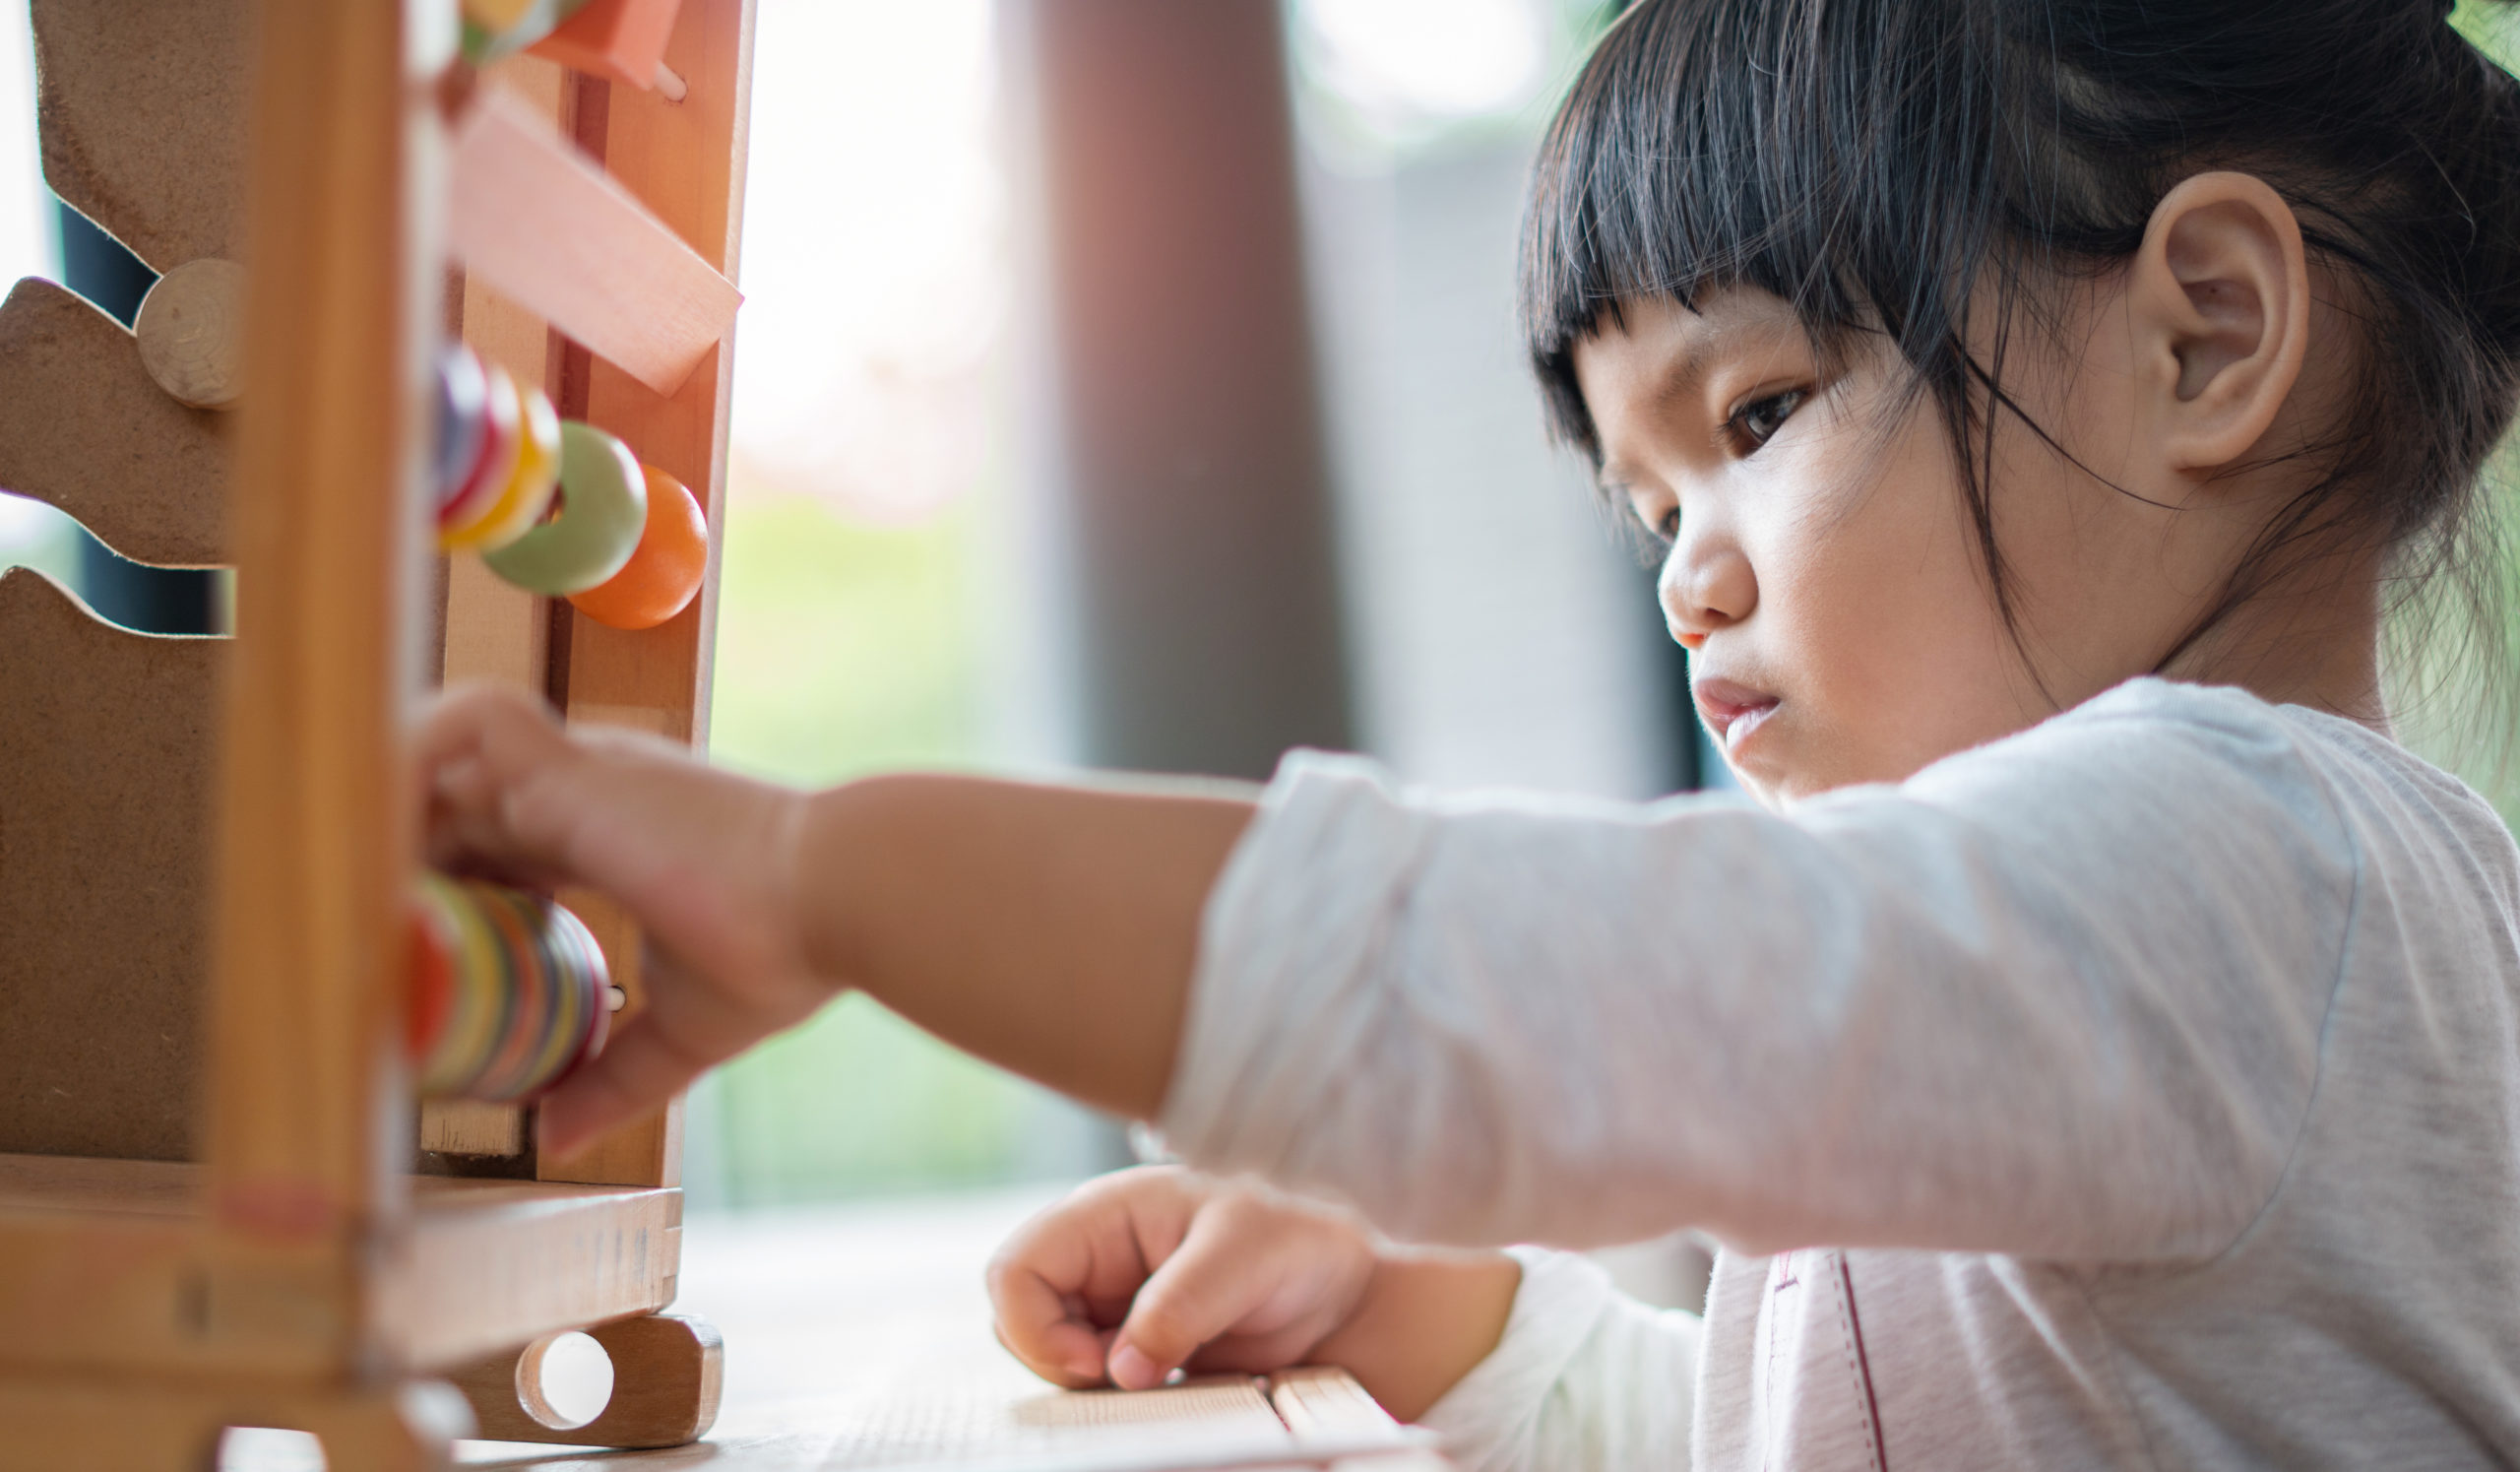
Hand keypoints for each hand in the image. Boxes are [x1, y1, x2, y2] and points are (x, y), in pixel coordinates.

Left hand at [417, 683, 832, 1154]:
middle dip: (403, 842)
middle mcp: (589, 784)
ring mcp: (579, 768)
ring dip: (401, 791)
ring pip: (446, 738)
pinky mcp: (573, 770)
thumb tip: (561, 1139)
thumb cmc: (786, 951)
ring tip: (374, 880)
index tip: (427, 944)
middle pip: (455, 785)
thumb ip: (616, 1075)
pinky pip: (467, 724)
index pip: (498, 829)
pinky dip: (419, 758)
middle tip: (371, 926)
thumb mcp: (684, 1029)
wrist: (833, 900)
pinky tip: (399, 838)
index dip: (450, 871)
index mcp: (613, 830)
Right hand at [988, 1167, 1520, 1420]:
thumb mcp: (1246, 1256)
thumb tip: (1121, 1370)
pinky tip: (1176, 1396)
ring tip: (1168, 1383)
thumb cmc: (1299, 1242)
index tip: (1097, 1362)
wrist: (1350, 1292)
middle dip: (1062, 1365)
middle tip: (1133, 1382)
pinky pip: (1099, 1391)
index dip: (1035, 1327)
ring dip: (1095, 1390)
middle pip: (1020, 1325)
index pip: (1015, 1271)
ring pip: (1055, 1364)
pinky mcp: (1138, 1356)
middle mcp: (1098, 1263)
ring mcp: (1114, 1312)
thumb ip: (1182, 1305)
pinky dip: (1124, 1407)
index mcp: (1106, 1216)